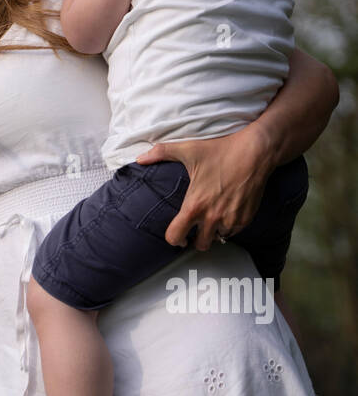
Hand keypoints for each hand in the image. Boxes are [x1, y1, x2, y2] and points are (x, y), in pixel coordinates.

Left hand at [134, 128, 271, 249]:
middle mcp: (212, 217)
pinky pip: (234, 232)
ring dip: (213, 233)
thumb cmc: (221, 151)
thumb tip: (140, 158)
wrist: (255, 153)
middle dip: (195, 239)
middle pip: (199, 245)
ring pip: (218, 239)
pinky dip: (229, 227)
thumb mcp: (188, 150)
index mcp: (194, 205)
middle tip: (195, 230)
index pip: (175, 236)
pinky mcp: (246, 219)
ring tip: (212, 220)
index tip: (178, 236)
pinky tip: (227, 213)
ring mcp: (230, 220)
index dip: (174, 239)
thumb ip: (161, 153)